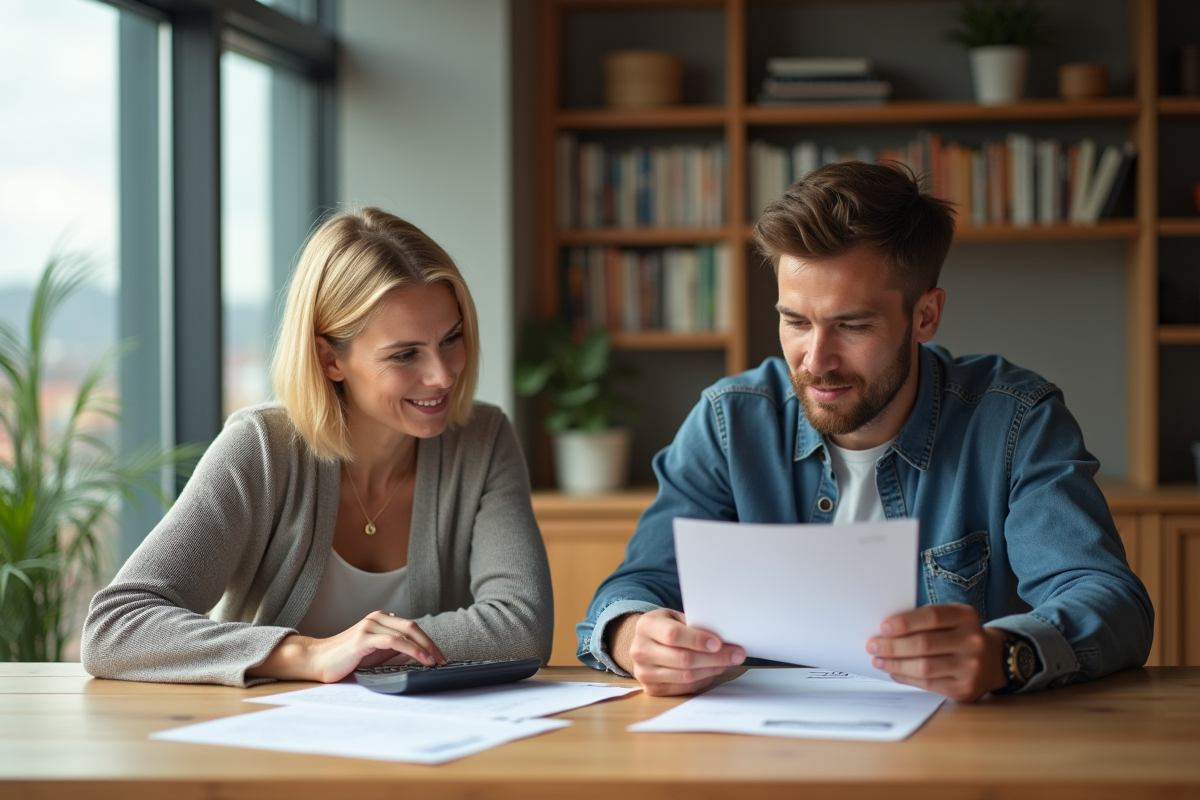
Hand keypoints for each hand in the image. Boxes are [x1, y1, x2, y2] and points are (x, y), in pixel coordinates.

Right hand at [250, 611, 446, 682]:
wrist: (315, 661)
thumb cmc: (345, 660)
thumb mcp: (375, 655)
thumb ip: (394, 651)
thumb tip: (418, 654)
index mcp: (380, 620)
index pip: (411, 628)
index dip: (428, 641)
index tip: (440, 656)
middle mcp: (376, 618)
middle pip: (413, 627)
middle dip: (431, 644)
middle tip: (443, 660)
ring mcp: (370, 626)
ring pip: (406, 632)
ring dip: (425, 648)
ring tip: (435, 662)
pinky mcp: (363, 638)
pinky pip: (394, 641)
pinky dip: (412, 650)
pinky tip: (421, 659)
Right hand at [606, 608, 744, 696]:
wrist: (644, 643)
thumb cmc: (666, 626)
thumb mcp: (675, 617)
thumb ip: (693, 625)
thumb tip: (724, 638)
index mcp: (646, 626)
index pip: (673, 635)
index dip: (698, 640)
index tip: (719, 643)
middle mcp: (640, 650)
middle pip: (683, 659)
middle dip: (714, 658)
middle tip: (736, 654)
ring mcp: (644, 672)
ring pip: (686, 676)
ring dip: (712, 670)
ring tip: (728, 662)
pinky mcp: (651, 688)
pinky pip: (684, 687)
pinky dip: (703, 680)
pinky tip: (713, 670)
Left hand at [866, 603, 1006, 701]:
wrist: (993, 660)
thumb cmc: (960, 635)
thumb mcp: (952, 618)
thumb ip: (925, 620)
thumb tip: (886, 630)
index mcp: (966, 616)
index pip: (931, 617)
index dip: (904, 622)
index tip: (883, 627)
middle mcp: (972, 641)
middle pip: (924, 644)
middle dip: (893, 646)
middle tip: (872, 645)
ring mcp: (970, 667)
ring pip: (924, 667)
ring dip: (895, 664)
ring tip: (878, 660)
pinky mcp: (964, 688)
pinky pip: (928, 684)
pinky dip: (905, 677)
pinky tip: (893, 671)